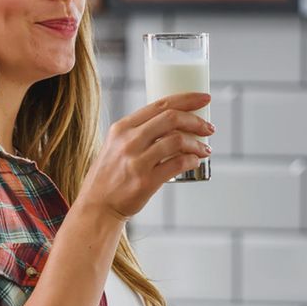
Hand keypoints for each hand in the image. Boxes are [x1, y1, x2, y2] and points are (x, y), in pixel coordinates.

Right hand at [76, 93, 213, 221]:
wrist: (97, 206)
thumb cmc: (110, 175)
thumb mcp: (116, 145)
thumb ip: (138, 133)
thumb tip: (173, 123)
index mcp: (122, 127)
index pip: (160, 104)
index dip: (187, 99)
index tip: (204, 99)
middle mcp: (129, 141)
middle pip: (171, 119)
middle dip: (196, 121)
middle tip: (209, 128)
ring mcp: (137, 161)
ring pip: (177, 141)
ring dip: (197, 145)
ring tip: (205, 150)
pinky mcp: (146, 181)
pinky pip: (177, 164)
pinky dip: (191, 161)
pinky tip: (195, 162)